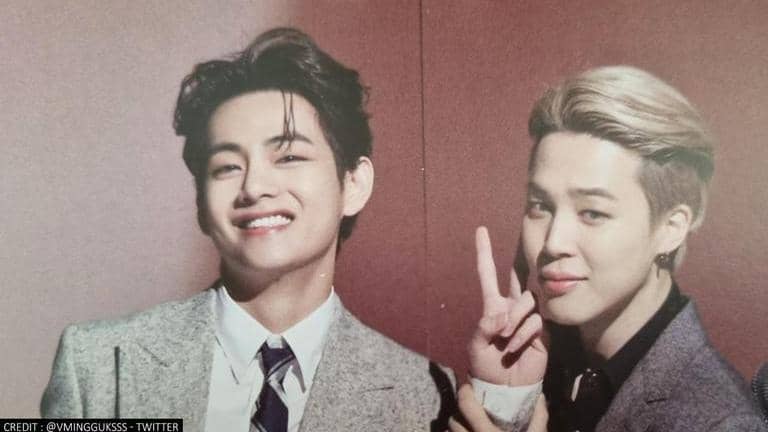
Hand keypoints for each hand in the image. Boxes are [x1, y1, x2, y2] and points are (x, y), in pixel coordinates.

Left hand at [447, 384, 548, 431]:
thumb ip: (539, 419)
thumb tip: (541, 396)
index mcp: (486, 431)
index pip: (466, 404)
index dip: (465, 391)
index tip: (469, 385)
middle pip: (453, 419)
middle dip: (459, 411)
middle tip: (468, 406)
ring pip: (451, 430)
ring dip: (457, 425)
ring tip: (467, 422)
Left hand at [468, 226, 546, 385]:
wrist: (505, 388)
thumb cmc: (486, 366)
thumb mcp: (475, 347)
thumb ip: (483, 328)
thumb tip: (499, 314)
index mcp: (492, 306)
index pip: (488, 275)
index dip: (484, 253)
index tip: (481, 230)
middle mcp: (511, 308)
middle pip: (519, 278)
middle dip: (521, 265)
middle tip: (522, 260)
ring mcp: (528, 318)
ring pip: (527, 301)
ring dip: (514, 318)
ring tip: (504, 338)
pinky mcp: (542, 332)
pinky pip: (535, 322)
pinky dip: (522, 334)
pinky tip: (514, 347)